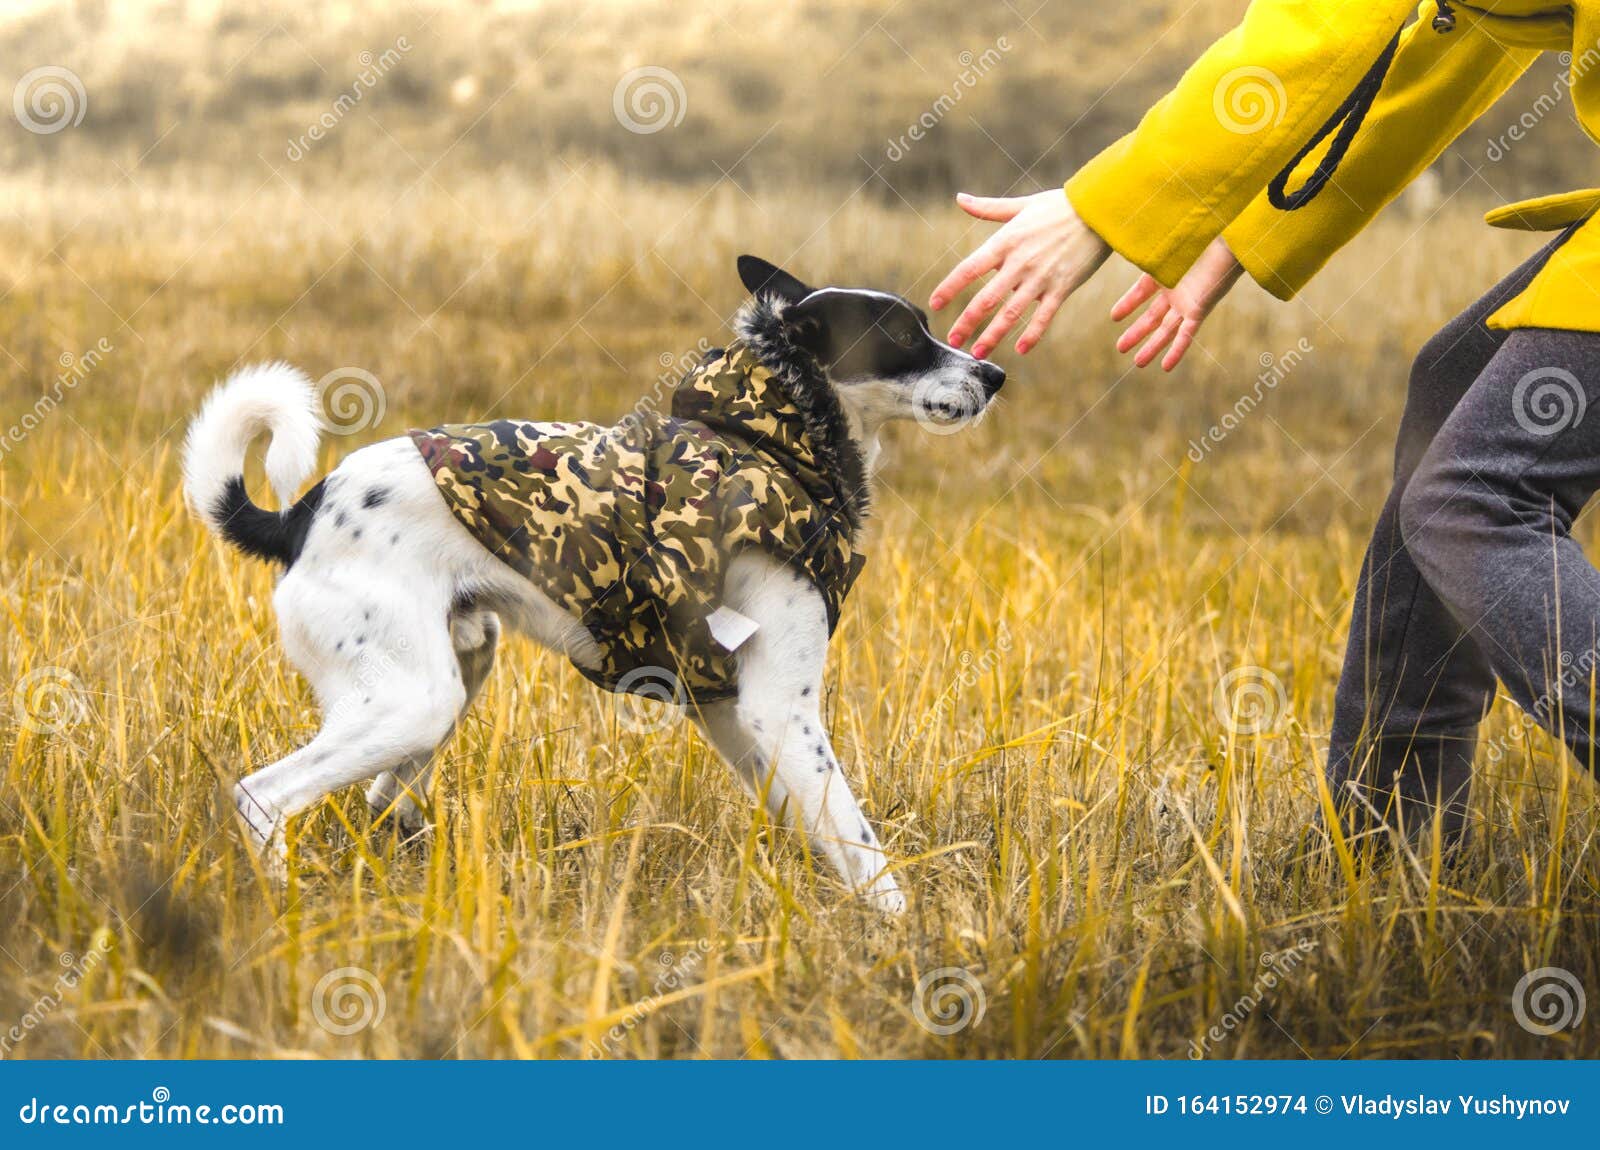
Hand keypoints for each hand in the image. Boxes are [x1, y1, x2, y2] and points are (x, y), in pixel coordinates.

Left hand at [930, 190, 1112, 357]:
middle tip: (952, 339)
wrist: (1100, 210)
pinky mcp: (1062, 287)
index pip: (969, 268)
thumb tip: (960, 198)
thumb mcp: (1022, 205)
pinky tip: (1021, 350)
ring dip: (993, 335)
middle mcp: (1020, 262)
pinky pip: (1044, 316)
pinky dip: (1033, 334)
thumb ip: (988, 208)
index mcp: (1006, 242)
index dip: (950, 287)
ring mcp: (1041, 277)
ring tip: (978, 353)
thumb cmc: (1060, 206)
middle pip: (986, 298)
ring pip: (1012, 313)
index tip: (935, 303)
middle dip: (967, 321)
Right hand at [1110, 236, 1243, 370]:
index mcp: (1165, 274)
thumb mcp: (1162, 246)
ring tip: (1138, 363)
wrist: (1227, 239)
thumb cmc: (1197, 236)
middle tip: (1120, 348)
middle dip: (1137, 334)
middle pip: (1153, 318)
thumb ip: (1144, 251)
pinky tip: (1166, 366)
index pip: (1141, 292)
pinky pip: (1186, 334)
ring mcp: (1187, 302)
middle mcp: (1176, 291)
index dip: (1128, 304)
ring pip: (1167, 330)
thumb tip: (1121, 237)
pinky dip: (1177, 350)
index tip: (1114, 316)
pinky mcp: (1200, 309)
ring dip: (1152, 347)